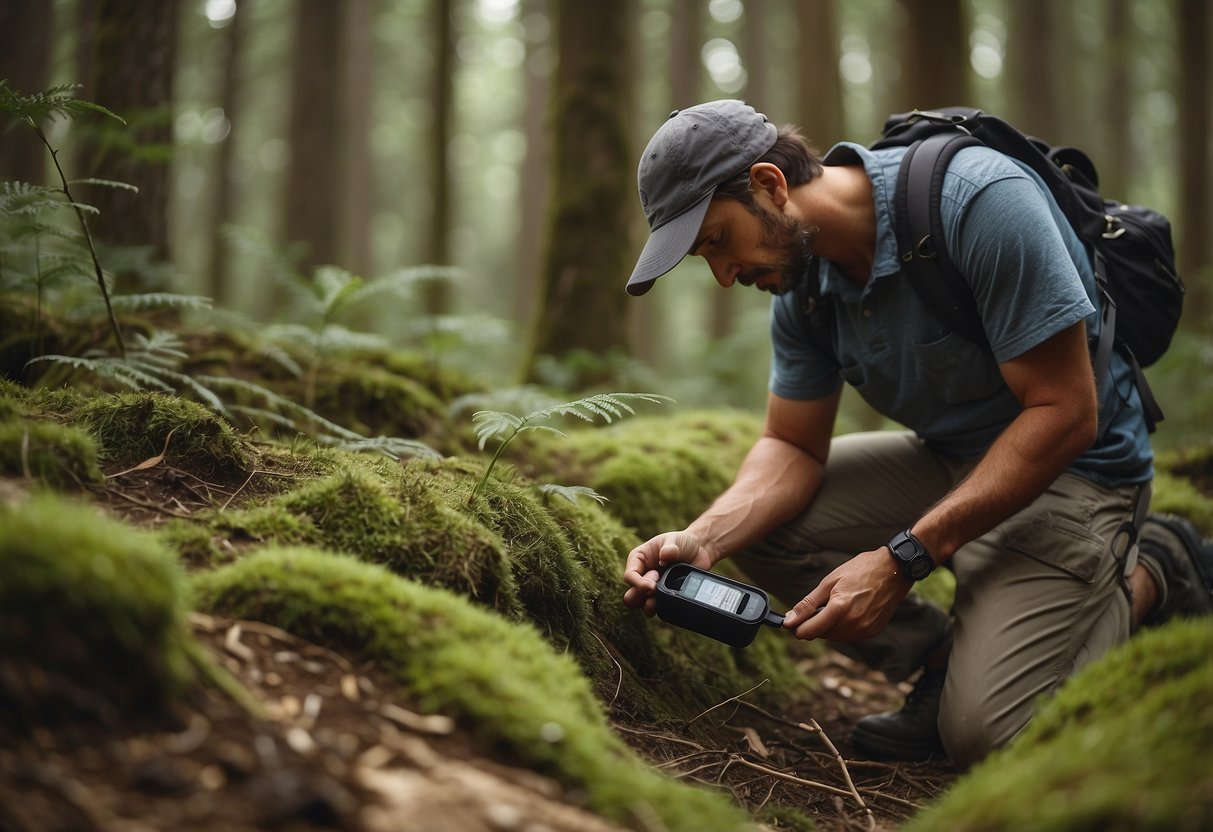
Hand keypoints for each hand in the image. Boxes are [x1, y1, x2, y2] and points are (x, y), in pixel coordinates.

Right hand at [622, 531, 714, 616]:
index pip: (629, 576)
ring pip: (643, 606)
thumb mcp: (674, 540)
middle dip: (641, 597)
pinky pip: (658, 609)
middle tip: (656, 589)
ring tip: (664, 597)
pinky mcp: (664, 596)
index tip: (652, 586)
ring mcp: (653, 588)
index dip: (638, 584)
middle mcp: (643, 576)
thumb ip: (669, 547)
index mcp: (639, 560)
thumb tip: (664, 556)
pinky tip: (672, 601)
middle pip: (631, 595)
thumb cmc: (682, 542)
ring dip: (650, 606)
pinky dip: (664, 608)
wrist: (700, 551)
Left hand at [782, 548, 911, 641]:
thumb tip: (789, 620)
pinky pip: (849, 636)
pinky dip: (843, 627)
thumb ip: (808, 604)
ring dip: (829, 626)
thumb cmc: (860, 571)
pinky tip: (848, 611)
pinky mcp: (872, 632)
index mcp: (839, 608)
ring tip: (837, 605)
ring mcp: (864, 629)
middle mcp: (853, 623)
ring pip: (835, 637)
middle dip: (814, 624)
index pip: (809, 631)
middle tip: (820, 605)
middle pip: (821, 635)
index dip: (797, 628)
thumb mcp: (829, 582)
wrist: (893, 571)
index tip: (792, 622)